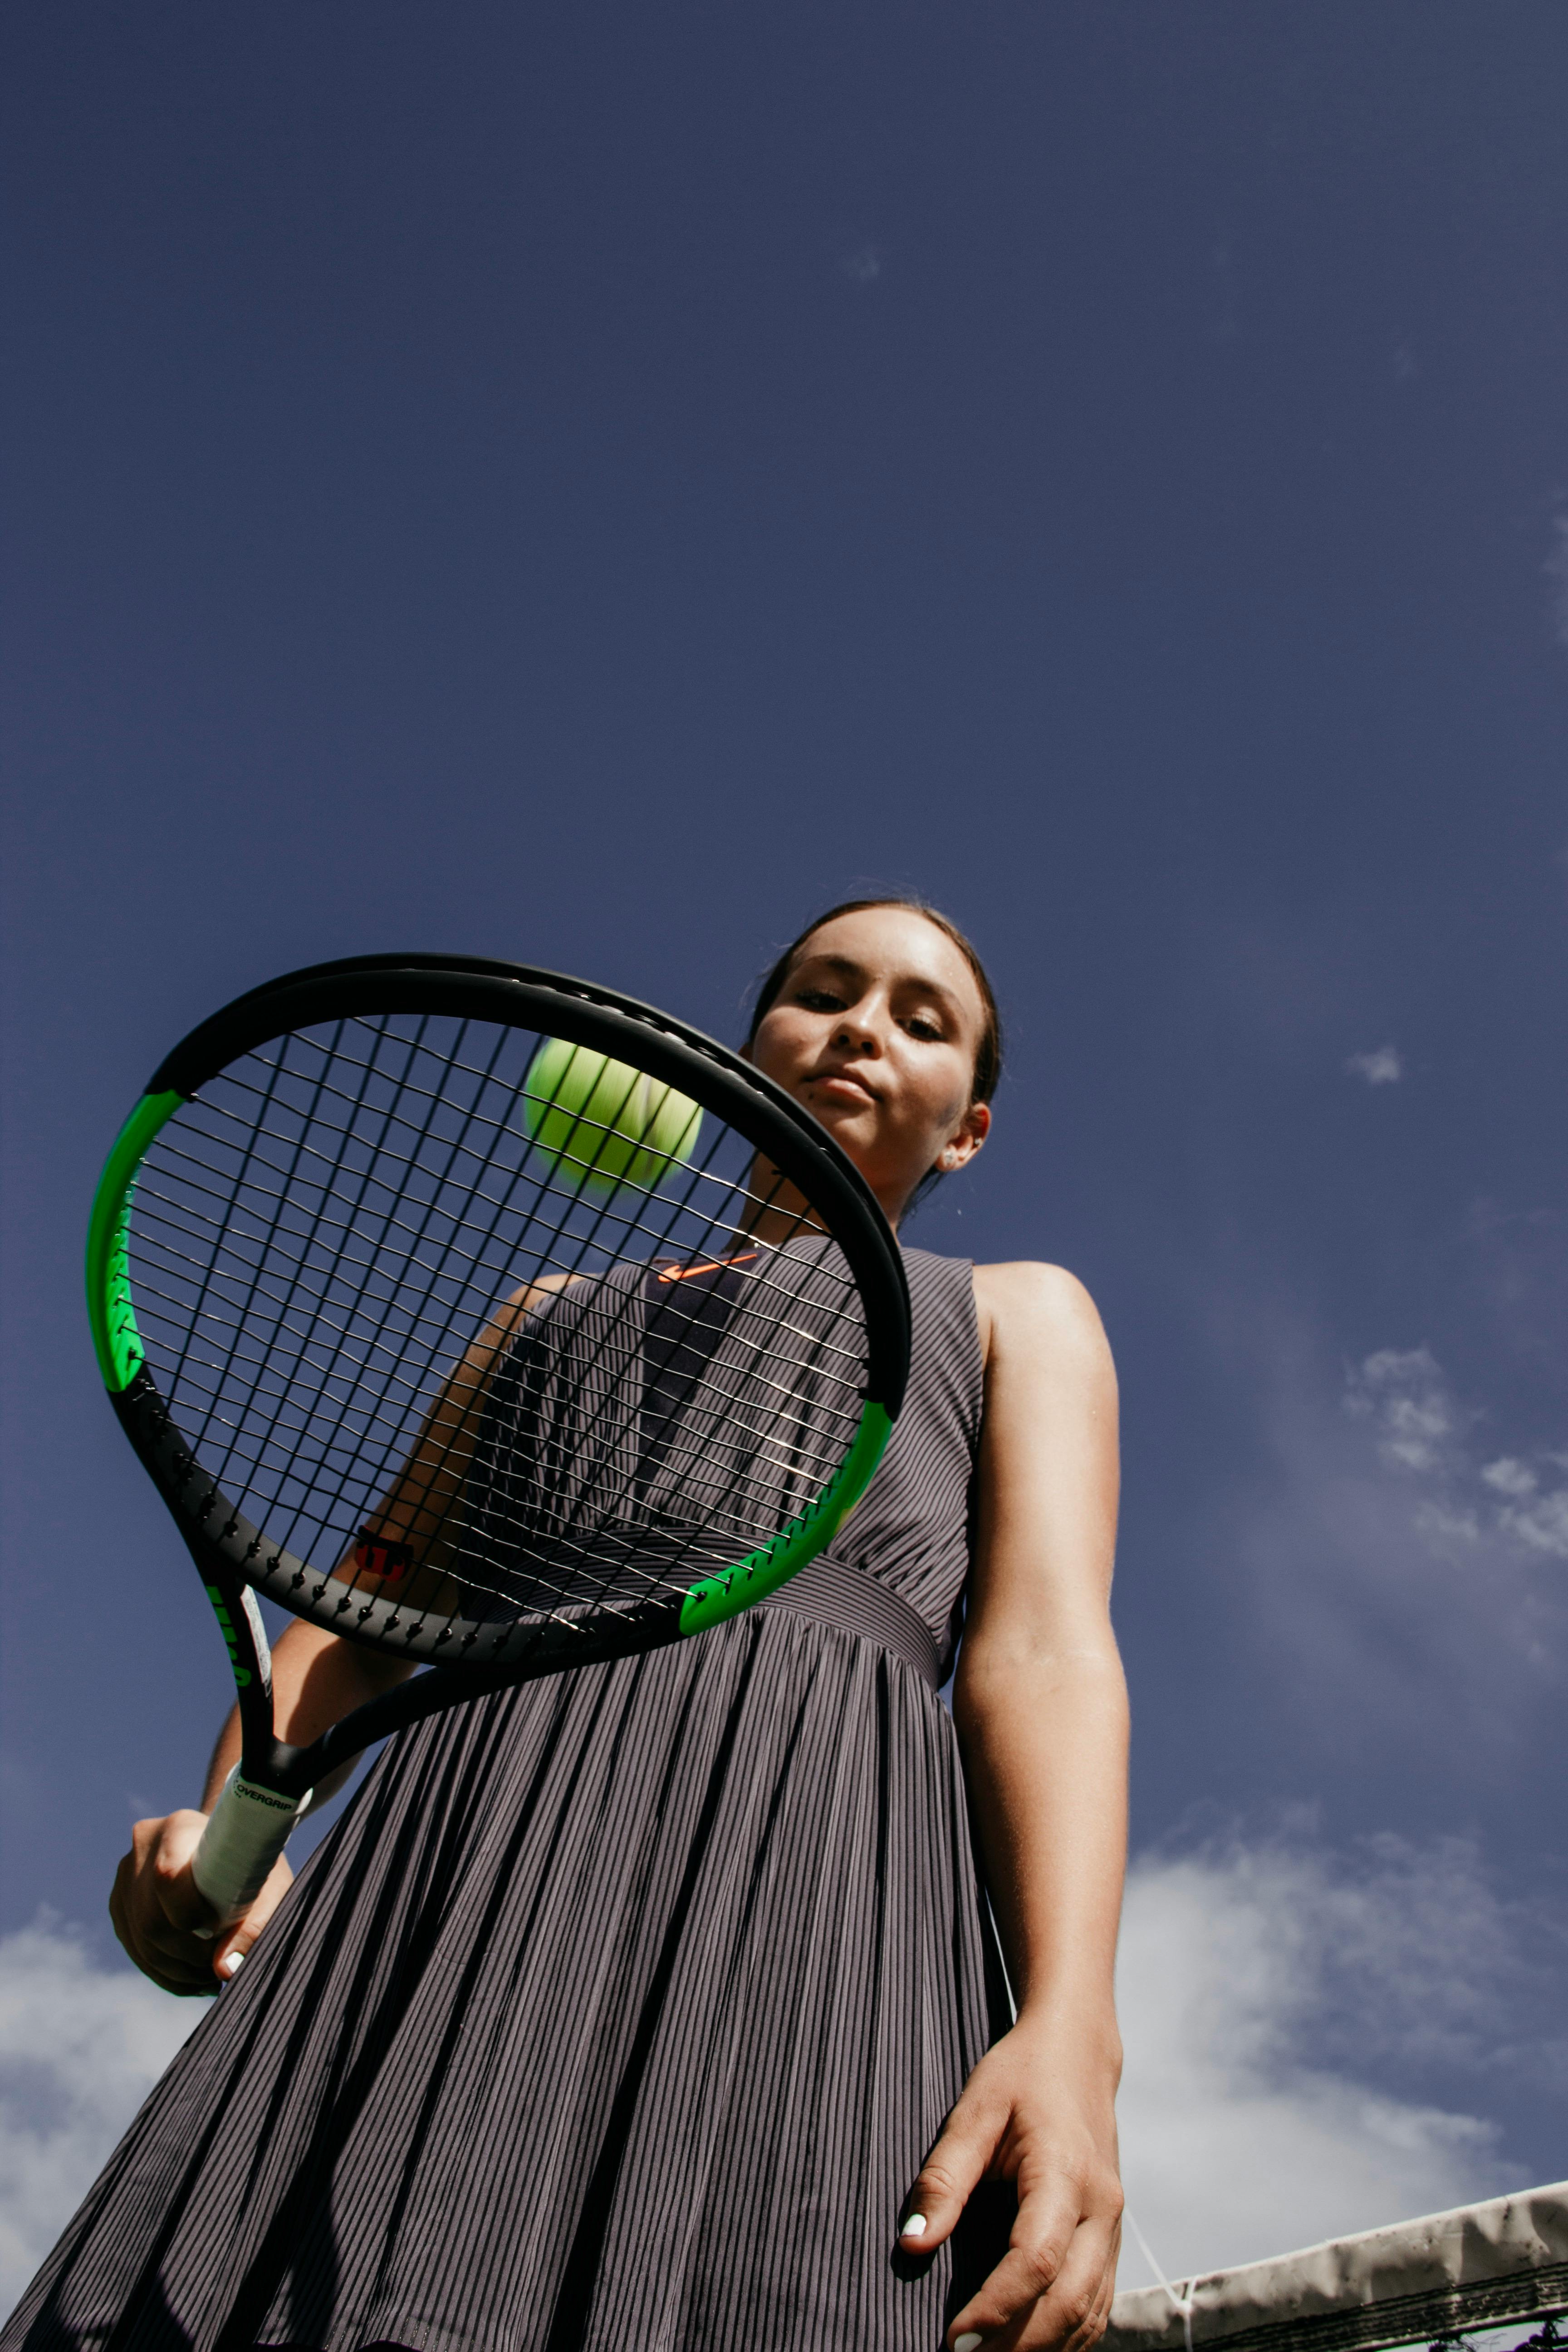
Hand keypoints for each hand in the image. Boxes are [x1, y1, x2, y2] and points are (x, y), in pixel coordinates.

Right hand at [109, 1809, 292, 1994]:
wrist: (230, 1846)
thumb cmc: (254, 1866)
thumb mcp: (269, 1889)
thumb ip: (253, 1927)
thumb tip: (224, 1969)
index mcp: (180, 1827)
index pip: (167, 1877)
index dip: (190, 1915)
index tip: (220, 1930)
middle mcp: (143, 1846)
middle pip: (151, 1919)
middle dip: (187, 1956)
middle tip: (218, 1968)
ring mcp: (125, 1876)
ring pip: (141, 1941)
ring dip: (177, 1971)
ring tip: (210, 1977)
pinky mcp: (120, 1903)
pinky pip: (135, 1949)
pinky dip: (165, 1972)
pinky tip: (193, 1978)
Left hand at [899, 2016, 1122, 2351]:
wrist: (1079, 2055)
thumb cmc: (1020, 2077)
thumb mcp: (973, 2111)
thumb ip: (943, 2177)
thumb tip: (911, 2244)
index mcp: (1065, 2173)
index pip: (1036, 2259)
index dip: (997, 2307)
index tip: (953, 2339)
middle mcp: (1101, 2208)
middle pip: (1068, 2299)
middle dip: (1018, 2345)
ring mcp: (1114, 2226)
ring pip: (1090, 2312)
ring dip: (1045, 2350)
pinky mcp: (1112, 2238)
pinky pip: (1098, 2303)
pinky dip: (1069, 2337)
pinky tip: (1029, 2348)